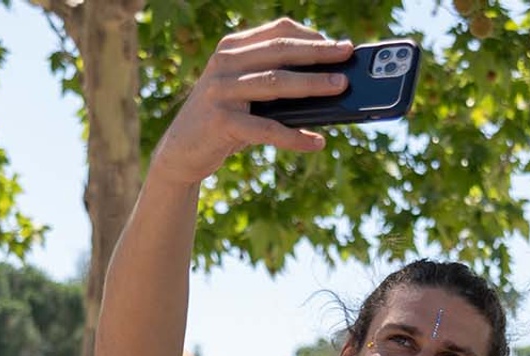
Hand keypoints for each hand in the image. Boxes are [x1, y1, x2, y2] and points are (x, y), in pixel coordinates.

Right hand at [149, 18, 354, 185]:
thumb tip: (327, 86)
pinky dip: (295, 137)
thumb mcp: (244, 92)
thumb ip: (272, 81)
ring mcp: (220, 91)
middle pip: (280, 52)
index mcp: (232, 49)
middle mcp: (224, 64)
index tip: (338, 45)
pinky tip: (316, 142)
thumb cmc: (224, 119)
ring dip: (312, 84)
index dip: (310, 36)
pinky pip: (267, 129)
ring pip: (275, 83)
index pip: (277, 32)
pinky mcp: (221, 121)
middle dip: (318, 53)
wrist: (181, 151)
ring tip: (340, 87)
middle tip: (348, 55)